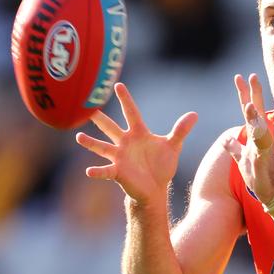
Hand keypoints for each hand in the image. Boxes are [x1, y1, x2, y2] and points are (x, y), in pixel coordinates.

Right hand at [75, 83, 197, 205]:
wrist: (156, 188)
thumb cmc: (161, 165)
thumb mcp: (173, 146)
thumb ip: (181, 130)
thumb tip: (194, 114)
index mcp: (139, 133)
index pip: (131, 112)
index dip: (126, 99)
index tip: (118, 85)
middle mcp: (125, 143)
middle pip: (111, 127)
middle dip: (100, 118)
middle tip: (87, 108)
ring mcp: (119, 157)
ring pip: (102, 147)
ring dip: (91, 143)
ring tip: (79, 137)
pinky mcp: (118, 172)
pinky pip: (106, 171)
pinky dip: (97, 171)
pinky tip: (89, 171)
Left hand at [223, 74, 273, 203]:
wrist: (271, 192)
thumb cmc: (258, 174)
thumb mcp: (242, 158)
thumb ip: (234, 147)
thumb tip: (226, 139)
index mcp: (254, 135)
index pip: (248, 110)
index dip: (244, 94)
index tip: (239, 78)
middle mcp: (261, 136)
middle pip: (255, 111)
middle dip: (252, 94)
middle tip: (249, 76)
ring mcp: (264, 146)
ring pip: (259, 126)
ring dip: (254, 114)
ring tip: (248, 101)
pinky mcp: (265, 158)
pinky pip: (262, 145)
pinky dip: (259, 136)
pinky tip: (255, 127)